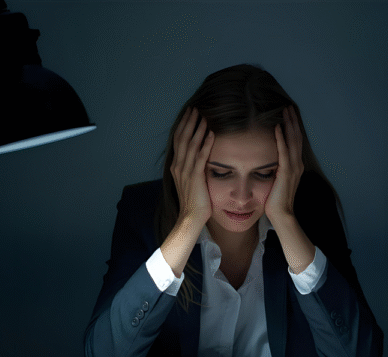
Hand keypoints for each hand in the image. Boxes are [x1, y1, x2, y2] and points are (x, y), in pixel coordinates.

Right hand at [170, 107, 214, 225]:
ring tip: (204, 116)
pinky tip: (211, 134)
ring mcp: (186, 171)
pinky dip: (206, 144)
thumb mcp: (190, 181)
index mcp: (176, 166)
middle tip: (196, 108)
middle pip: (182, 138)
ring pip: (190, 145)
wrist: (190, 218)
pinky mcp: (195, 177)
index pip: (178, 140)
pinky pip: (200, 157)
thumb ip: (192, 168)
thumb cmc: (194, 201)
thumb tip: (199, 157)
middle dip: (189, 122)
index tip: (190, 113)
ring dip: (197, 129)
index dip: (184, 125)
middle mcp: (178, 166)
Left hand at [265, 106, 303, 223]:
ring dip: (289, 124)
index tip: (289, 114)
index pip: (296, 141)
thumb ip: (276, 169)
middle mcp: (297, 164)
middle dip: (293, 121)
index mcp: (296, 166)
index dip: (293, 127)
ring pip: (292, 141)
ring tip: (285, 111)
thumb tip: (269, 161)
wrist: (282, 215)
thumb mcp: (277, 181)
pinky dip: (281, 138)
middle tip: (288, 106)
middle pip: (297, 137)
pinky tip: (277, 127)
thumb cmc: (277, 200)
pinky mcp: (285, 172)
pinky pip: (284, 151)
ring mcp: (293, 168)